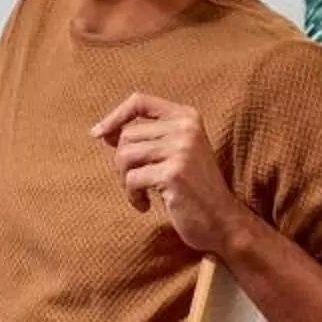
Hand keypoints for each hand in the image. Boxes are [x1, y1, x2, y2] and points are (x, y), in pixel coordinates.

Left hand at [93, 93, 251, 255]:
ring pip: (124, 156)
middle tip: (137, 182)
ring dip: (125, 180)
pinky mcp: (173, 173)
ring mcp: (181, 149)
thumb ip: (150, 138)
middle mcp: (186, 128)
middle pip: (127, 135)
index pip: (140, 101)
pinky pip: (131, 179)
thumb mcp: (178, 153)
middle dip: (123, 162)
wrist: (223, 221)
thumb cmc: (194, 189)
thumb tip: (105, 132)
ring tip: (140, 193)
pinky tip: (145, 206)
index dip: (115, 116)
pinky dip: (132, 197)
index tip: (98, 134)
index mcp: (188, 117)